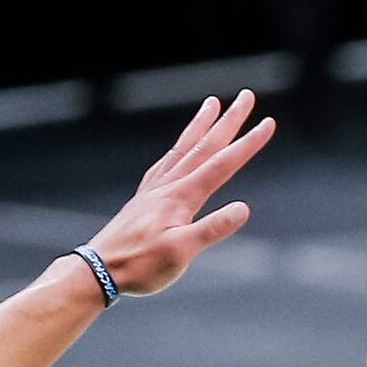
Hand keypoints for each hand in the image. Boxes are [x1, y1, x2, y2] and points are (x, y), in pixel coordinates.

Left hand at [83, 93, 270, 297]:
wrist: (98, 270)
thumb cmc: (140, 266)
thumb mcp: (180, 253)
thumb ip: (211, 229)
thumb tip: (243, 209)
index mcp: (181, 197)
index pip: (222, 165)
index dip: (247, 144)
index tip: (268, 123)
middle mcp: (168, 186)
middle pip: (204, 146)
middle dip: (229, 120)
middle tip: (246, 95)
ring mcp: (154, 190)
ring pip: (183, 148)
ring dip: (201, 125)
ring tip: (211, 103)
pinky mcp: (144, 199)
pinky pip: (165, 163)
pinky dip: (177, 149)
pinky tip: (178, 150)